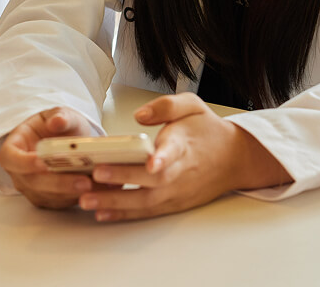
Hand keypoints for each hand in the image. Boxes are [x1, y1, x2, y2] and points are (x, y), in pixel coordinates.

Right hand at [0, 108, 94, 209]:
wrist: (64, 137)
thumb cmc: (58, 125)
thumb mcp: (60, 114)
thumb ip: (60, 117)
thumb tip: (57, 121)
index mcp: (14, 147)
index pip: (11, 159)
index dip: (24, 163)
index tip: (43, 163)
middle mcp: (19, 172)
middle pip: (33, 182)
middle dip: (59, 183)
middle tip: (83, 181)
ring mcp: (31, 187)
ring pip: (47, 195)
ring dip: (71, 193)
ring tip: (95, 185)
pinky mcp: (47, 198)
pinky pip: (59, 202)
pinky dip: (77, 197)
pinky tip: (95, 190)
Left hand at [79, 93, 291, 221]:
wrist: (234, 158)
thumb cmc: (207, 130)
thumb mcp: (193, 105)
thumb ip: (166, 105)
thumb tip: (139, 115)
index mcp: (185, 143)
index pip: (174, 150)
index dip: (162, 157)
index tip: (151, 161)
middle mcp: (180, 171)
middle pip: (152, 179)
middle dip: (123, 178)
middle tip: (96, 175)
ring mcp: (177, 191)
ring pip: (145, 201)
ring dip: (115, 202)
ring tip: (86, 199)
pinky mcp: (173, 204)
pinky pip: (146, 212)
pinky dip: (123, 214)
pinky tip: (102, 212)